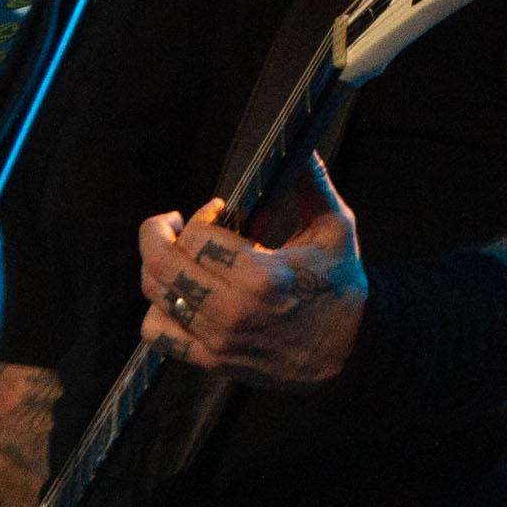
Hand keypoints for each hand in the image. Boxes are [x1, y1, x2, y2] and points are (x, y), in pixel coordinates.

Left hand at [136, 160, 366, 387]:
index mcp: (261, 276)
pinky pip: (159, 334)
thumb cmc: (341, 288)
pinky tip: (175, 296)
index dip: (201, 216)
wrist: (350, 351)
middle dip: (158, 234)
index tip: (219, 210)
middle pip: (164, 265)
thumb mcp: (335, 230)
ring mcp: (218, 339)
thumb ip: (312, 184)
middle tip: (172, 223)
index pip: (198, 237)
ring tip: (174, 255)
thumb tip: (299, 147)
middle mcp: (232, 310)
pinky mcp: (213, 360)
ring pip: (156, 297)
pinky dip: (157, 312)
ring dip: (157, 268)